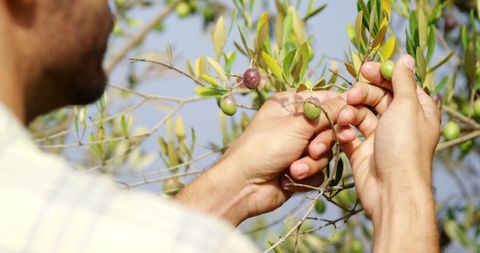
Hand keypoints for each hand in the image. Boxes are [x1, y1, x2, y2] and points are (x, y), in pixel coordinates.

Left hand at [176, 91, 345, 224]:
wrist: (244, 186)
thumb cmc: (265, 147)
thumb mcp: (297, 125)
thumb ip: (327, 113)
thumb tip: (349, 100)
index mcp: (290, 104)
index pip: (325, 99)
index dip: (339, 108)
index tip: (349, 118)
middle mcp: (294, 123)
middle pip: (329, 127)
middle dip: (323, 142)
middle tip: (312, 150)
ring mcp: (297, 146)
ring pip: (325, 151)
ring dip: (312, 162)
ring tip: (294, 169)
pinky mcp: (300, 167)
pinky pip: (319, 168)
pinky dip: (308, 174)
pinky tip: (291, 178)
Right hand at [327, 55, 439, 251]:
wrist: (391, 189)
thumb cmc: (404, 146)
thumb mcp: (407, 106)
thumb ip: (403, 81)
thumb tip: (406, 58)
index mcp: (416, 109)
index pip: (397, 84)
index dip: (381, 75)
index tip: (365, 70)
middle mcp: (398, 121)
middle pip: (376, 97)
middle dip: (362, 94)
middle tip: (352, 95)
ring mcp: (379, 137)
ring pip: (359, 114)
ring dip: (350, 112)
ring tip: (345, 118)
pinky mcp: (362, 150)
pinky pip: (349, 133)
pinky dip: (345, 131)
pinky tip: (344, 134)